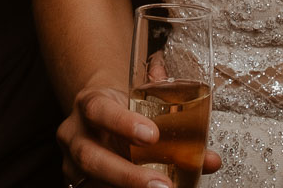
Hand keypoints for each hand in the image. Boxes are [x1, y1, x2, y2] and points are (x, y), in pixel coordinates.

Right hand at [57, 84, 221, 187]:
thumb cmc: (122, 107)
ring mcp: (72, 162)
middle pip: (90, 157)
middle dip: (126, 175)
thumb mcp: (143, 105)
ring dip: (125, 187)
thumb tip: (210, 160)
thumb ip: (175, 126)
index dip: (123, 123)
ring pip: (91, 181)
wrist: (95, 109)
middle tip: (162, 185)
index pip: (99, 109)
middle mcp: (75, 134)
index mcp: (90, 104)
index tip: (152, 135)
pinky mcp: (78, 181)